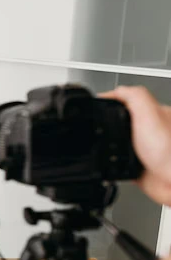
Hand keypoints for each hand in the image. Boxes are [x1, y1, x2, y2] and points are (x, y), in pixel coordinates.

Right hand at [99, 86, 170, 204]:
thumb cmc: (170, 152)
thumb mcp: (149, 113)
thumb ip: (132, 96)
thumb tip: (113, 91)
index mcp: (152, 114)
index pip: (125, 102)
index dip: (108, 103)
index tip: (95, 108)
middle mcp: (147, 131)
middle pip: (115, 123)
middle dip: (105, 128)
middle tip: (101, 131)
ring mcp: (141, 150)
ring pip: (113, 144)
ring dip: (107, 149)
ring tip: (109, 149)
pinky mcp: (136, 168)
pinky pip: (115, 164)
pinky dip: (110, 166)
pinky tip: (114, 164)